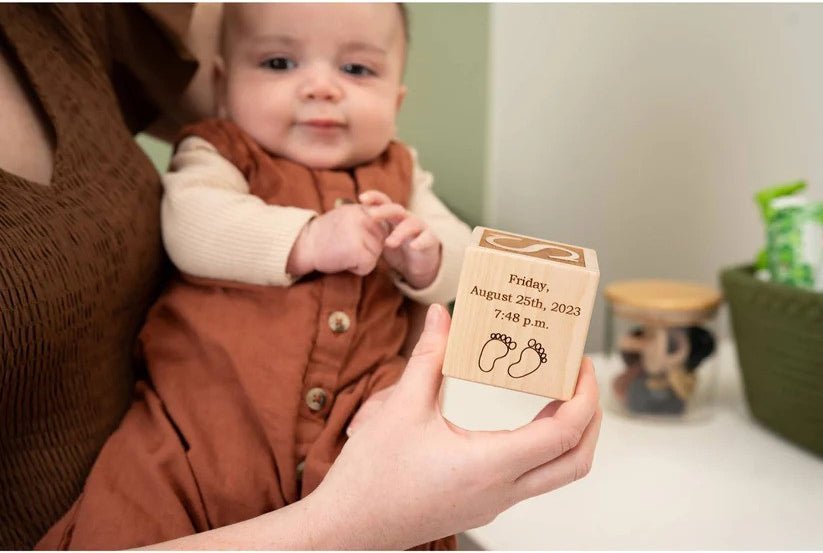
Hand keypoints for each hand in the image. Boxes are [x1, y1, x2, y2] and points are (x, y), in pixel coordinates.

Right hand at [287, 204, 387, 276]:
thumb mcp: (348, 215)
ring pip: (376, 255)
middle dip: (366, 249)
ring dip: (362, 259)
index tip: (347, 236)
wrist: (305, 244)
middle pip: (381, 243)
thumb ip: (366, 217)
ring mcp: (363, 233)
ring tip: (343, 250)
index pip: (382, 230)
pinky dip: (357, 269)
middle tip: (344, 244)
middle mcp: (365, 217)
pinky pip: (368, 266)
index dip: (366, 239)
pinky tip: (342, 259)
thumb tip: (386, 227)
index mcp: (363, 208)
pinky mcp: (359, 250)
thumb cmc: (325, 234)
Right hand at [305, 304, 601, 549]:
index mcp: (489, 466)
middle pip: (576, 462)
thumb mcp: (401, 408)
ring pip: (556, 474)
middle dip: (591, 418)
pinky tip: (523, 420)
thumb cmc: (372, 478)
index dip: (583, 396)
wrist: (348, 527)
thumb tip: (442, 317)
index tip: (579, 364)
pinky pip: (531, 478)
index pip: (563, 435)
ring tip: (556, 392)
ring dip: (568, 434)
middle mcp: (501, 491)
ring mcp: (494, 502)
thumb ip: (429, 358)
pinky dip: (542, 446)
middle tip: (580, 378)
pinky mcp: (482, 503)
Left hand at [359, 190, 441, 288]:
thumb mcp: (380, 239)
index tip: (361, 198)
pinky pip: (427, 239)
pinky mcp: (430, 240)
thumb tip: (340, 227)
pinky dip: (421, 241)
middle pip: (397, 209)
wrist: (419, 263)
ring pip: (412, 224)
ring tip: (389, 243)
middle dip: (384, 210)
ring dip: (400, 231)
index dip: (374, 198)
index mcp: (393, 216)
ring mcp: (420, 228)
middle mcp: (407, 218)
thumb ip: (367, 232)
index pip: (384, 202)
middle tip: (372, 216)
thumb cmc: (397, 248)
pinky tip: (414, 245)